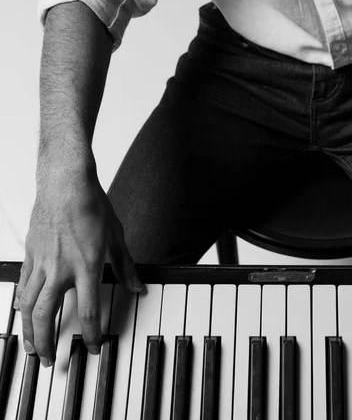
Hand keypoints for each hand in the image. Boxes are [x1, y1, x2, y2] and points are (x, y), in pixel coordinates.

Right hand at [14, 156, 143, 366]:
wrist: (66, 185)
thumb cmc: (91, 206)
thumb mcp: (116, 236)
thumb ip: (125, 266)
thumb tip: (137, 286)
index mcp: (86, 265)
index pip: (89, 310)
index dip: (91, 334)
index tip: (92, 347)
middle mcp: (61, 269)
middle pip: (48, 316)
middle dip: (49, 343)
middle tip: (51, 360)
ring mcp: (41, 263)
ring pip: (28, 306)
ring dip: (30, 331)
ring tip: (33, 347)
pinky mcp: (30, 255)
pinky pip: (22, 286)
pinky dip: (21, 304)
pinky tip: (22, 313)